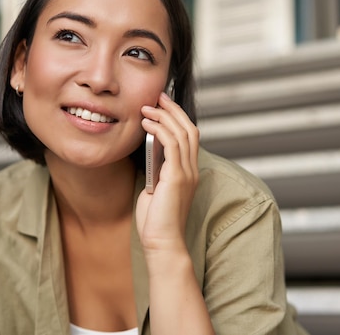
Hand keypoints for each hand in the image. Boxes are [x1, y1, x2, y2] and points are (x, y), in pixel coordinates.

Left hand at [137, 92, 199, 253]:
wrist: (162, 242)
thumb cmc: (156, 220)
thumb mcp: (155, 189)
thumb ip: (156, 170)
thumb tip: (148, 152)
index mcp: (189, 172)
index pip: (189, 136)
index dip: (178, 117)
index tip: (163, 105)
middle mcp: (192, 170)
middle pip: (189, 129)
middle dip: (173, 109)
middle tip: (158, 96)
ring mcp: (186, 173)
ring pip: (182, 133)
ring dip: (164, 116)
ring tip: (147, 107)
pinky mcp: (176, 177)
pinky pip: (172, 145)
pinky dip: (160, 129)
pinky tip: (147, 123)